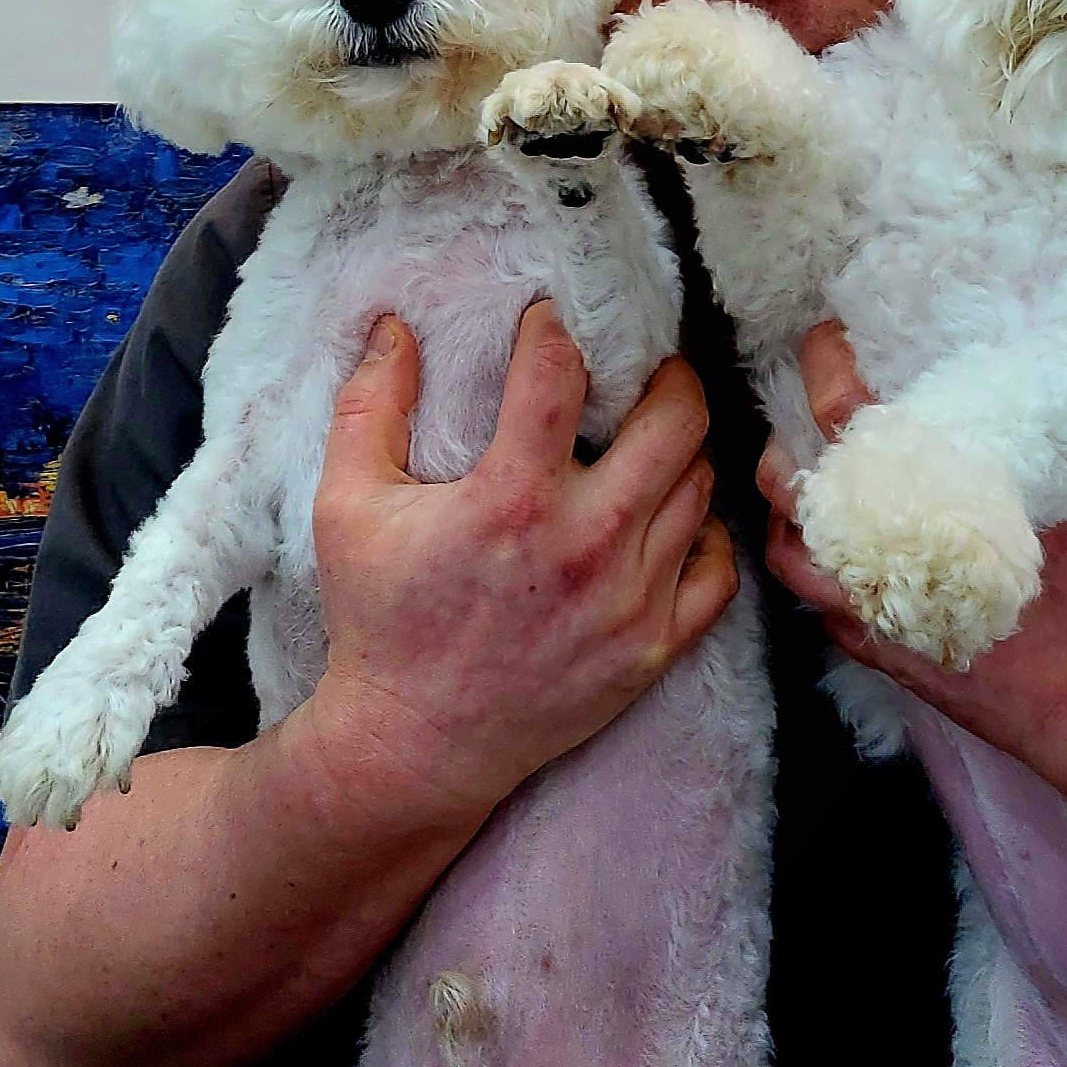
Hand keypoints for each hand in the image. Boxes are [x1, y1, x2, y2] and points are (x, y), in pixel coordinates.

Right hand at [297, 310, 728, 834]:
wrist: (413, 746)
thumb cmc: (380, 622)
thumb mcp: (347, 507)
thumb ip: (369, 407)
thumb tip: (393, 326)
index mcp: (511, 499)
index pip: (561, 374)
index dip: (556, 329)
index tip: (549, 320)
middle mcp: (586, 543)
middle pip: (678, 420)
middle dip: (666, 377)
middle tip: (644, 372)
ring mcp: (631, 599)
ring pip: (702, 486)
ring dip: (683, 450)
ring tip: (652, 440)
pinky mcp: (655, 646)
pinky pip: (719, 568)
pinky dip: (706, 533)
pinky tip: (671, 518)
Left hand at [760, 326, 1066, 801]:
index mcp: (942, 492)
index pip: (850, 414)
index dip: (830, 365)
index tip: (833, 335)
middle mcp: (892, 551)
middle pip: (804, 479)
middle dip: (794, 432)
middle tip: (813, 389)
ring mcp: (881, 611)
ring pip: (793, 550)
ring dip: (790, 503)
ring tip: (803, 466)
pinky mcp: (890, 655)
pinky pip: (822, 608)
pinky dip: (815, 570)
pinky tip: (833, 546)